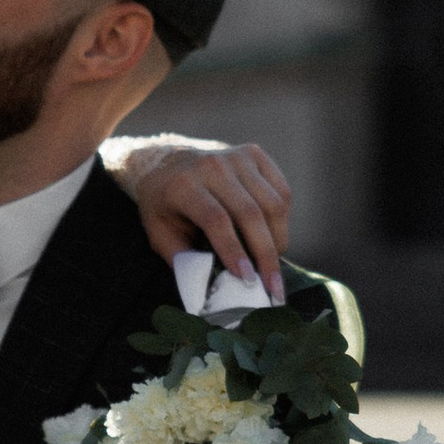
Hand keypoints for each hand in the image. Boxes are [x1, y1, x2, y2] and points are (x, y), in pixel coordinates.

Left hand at [128, 142, 290, 298]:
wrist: (167, 162)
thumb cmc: (164, 206)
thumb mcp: (159, 234)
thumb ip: (183, 260)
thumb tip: (212, 289)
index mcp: (183, 185)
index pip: (216, 219)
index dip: (234, 250)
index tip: (247, 279)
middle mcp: (212, 166)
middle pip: (250, 213)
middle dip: (265, 255)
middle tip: (274, 288)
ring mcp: (236, 156)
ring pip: (273, 203)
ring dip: (278, 239)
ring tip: (272, 264)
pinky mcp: (255, 154)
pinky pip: (282, 191)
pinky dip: (283, 220)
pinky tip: (274, 237)